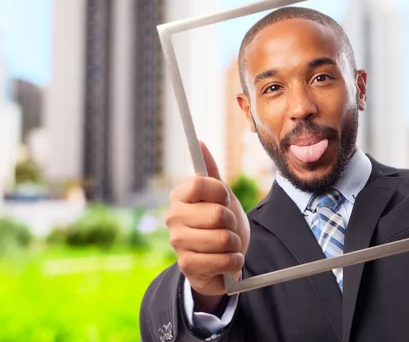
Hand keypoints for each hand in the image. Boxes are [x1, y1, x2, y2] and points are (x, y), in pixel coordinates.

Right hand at [165, 141, 250, 304]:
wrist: (221, 260)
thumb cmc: (220, 224)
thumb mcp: (220, 196)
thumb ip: (211, 172)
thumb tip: (200, 141)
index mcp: (179, 196)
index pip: (201, 183)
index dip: (220, 192)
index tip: (224, 200)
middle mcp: (173, 218)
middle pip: (217, 214)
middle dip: (232, 222)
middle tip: (228, 227)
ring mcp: (178, 243)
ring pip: (223, 239)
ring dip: (235, 243)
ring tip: (228, 245)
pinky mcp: (186, 266)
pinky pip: (223, 260)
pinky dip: (234, 261)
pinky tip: (227, 260)